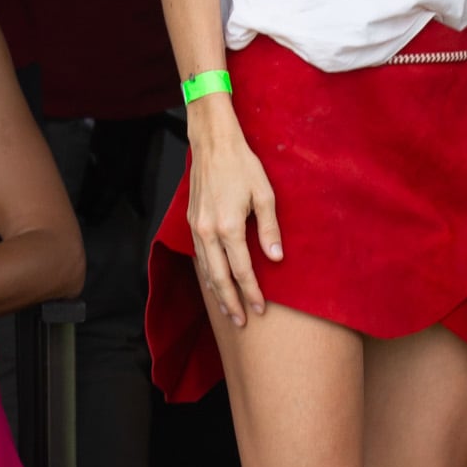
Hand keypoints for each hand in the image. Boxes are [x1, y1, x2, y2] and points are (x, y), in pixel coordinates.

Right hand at [186, 107, 282, 326]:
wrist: (213, 143)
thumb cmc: (242, 165)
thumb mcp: (264, 194)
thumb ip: (269, 229)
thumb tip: (275, 258)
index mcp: (228, 226)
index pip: (242, 270)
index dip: (252, 292)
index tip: (260, 309)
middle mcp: (208, 231)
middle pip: (219, 278)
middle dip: (231, 302)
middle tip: (242, 322)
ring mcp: (196, 227)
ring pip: (205, 269)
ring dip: (216, 292)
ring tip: (228, 310)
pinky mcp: (191, 222)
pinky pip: (198, 255)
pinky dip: (206, 273)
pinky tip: (213, 282)